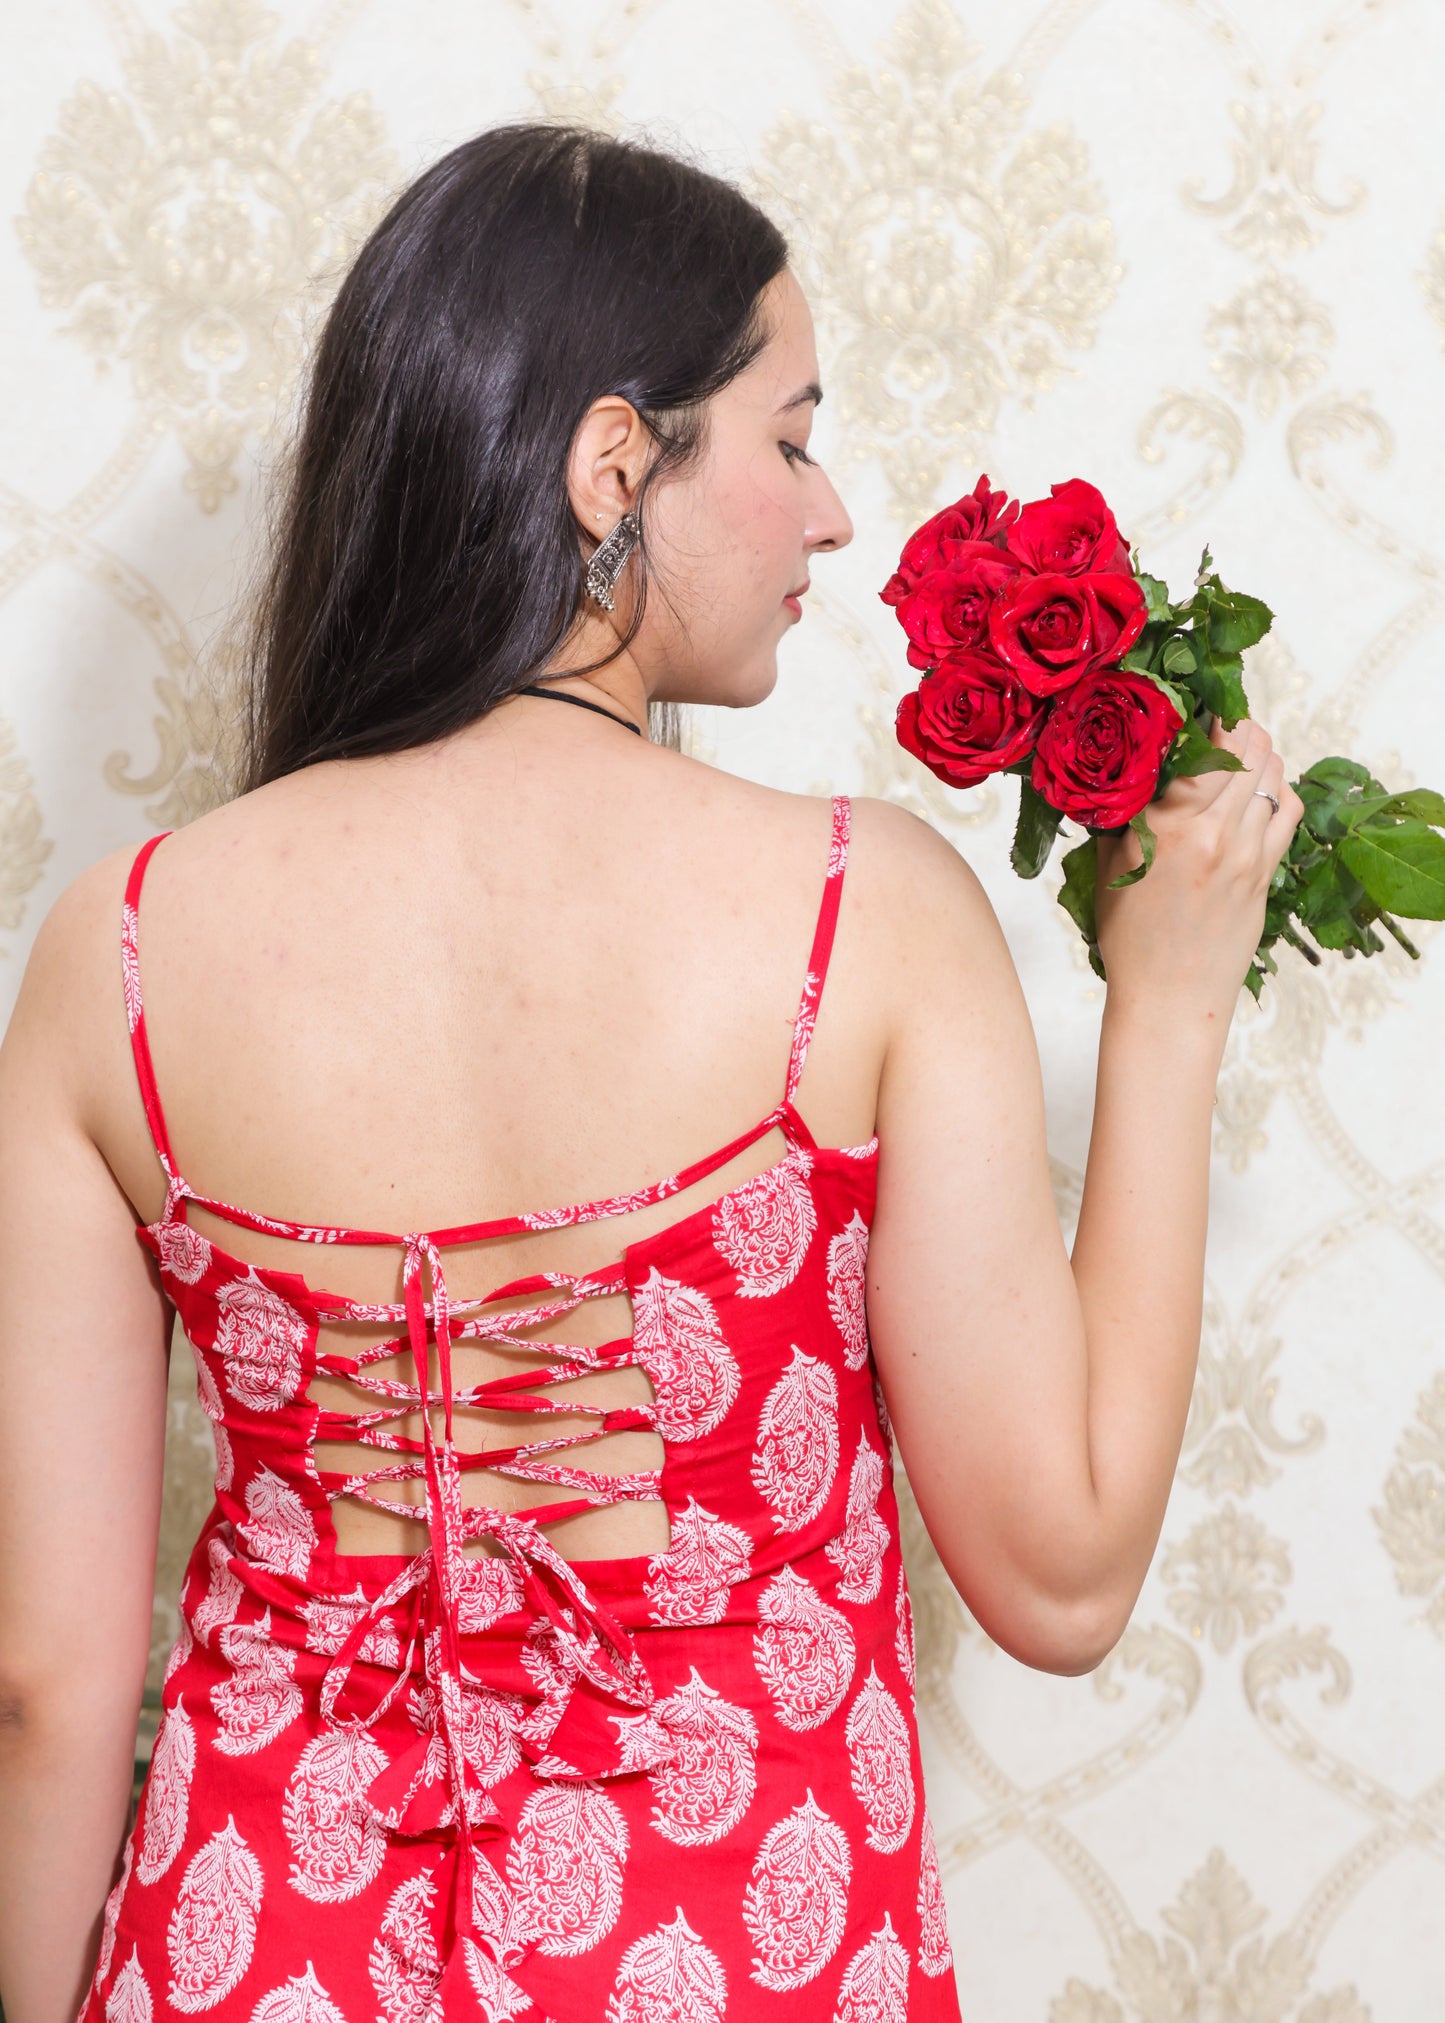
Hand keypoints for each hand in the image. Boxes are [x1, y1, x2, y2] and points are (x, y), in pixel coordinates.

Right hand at [1093, 715, 1304, 1018]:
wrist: (1169, 1000)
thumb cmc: (1130, 940)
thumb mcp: (1109, 868)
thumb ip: (1122, 815)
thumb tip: (1126, 769)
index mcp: (1162, 827)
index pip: (1190, 745)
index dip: (1194, 715)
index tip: (1187, 704)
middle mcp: (1209, 831)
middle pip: (1241, 748)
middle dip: (1235, 725)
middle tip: (1222, 719)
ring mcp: (1245, 851)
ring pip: (1270, 773)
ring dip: (1261, 751)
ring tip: (1245, 746)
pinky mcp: (1266, 871)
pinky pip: (1287, 810)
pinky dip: (1280, 788)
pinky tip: (1265, 787)